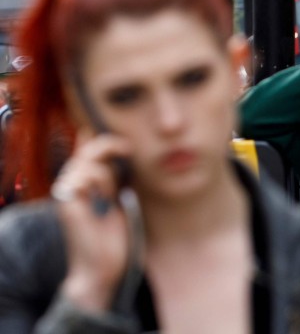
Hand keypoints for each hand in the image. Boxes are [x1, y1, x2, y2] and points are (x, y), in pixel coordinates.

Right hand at [52, 132, 132, 311]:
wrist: (102, 267)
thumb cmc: (112, 238)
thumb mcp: (118, 200)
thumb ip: (116, 178)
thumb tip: (126, 154)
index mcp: (82, 183)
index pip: (85, 149)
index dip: (100, 139)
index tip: (126, 145)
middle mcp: (70, 185)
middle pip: (85, 149)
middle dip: (108, 145)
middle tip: (128, 150)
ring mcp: (66, 193)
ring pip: (87, 162)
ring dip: (107, 173)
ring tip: (112, 194)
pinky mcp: (65, 202)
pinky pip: (83, 176)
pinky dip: (100, 183)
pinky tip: (104, 200)